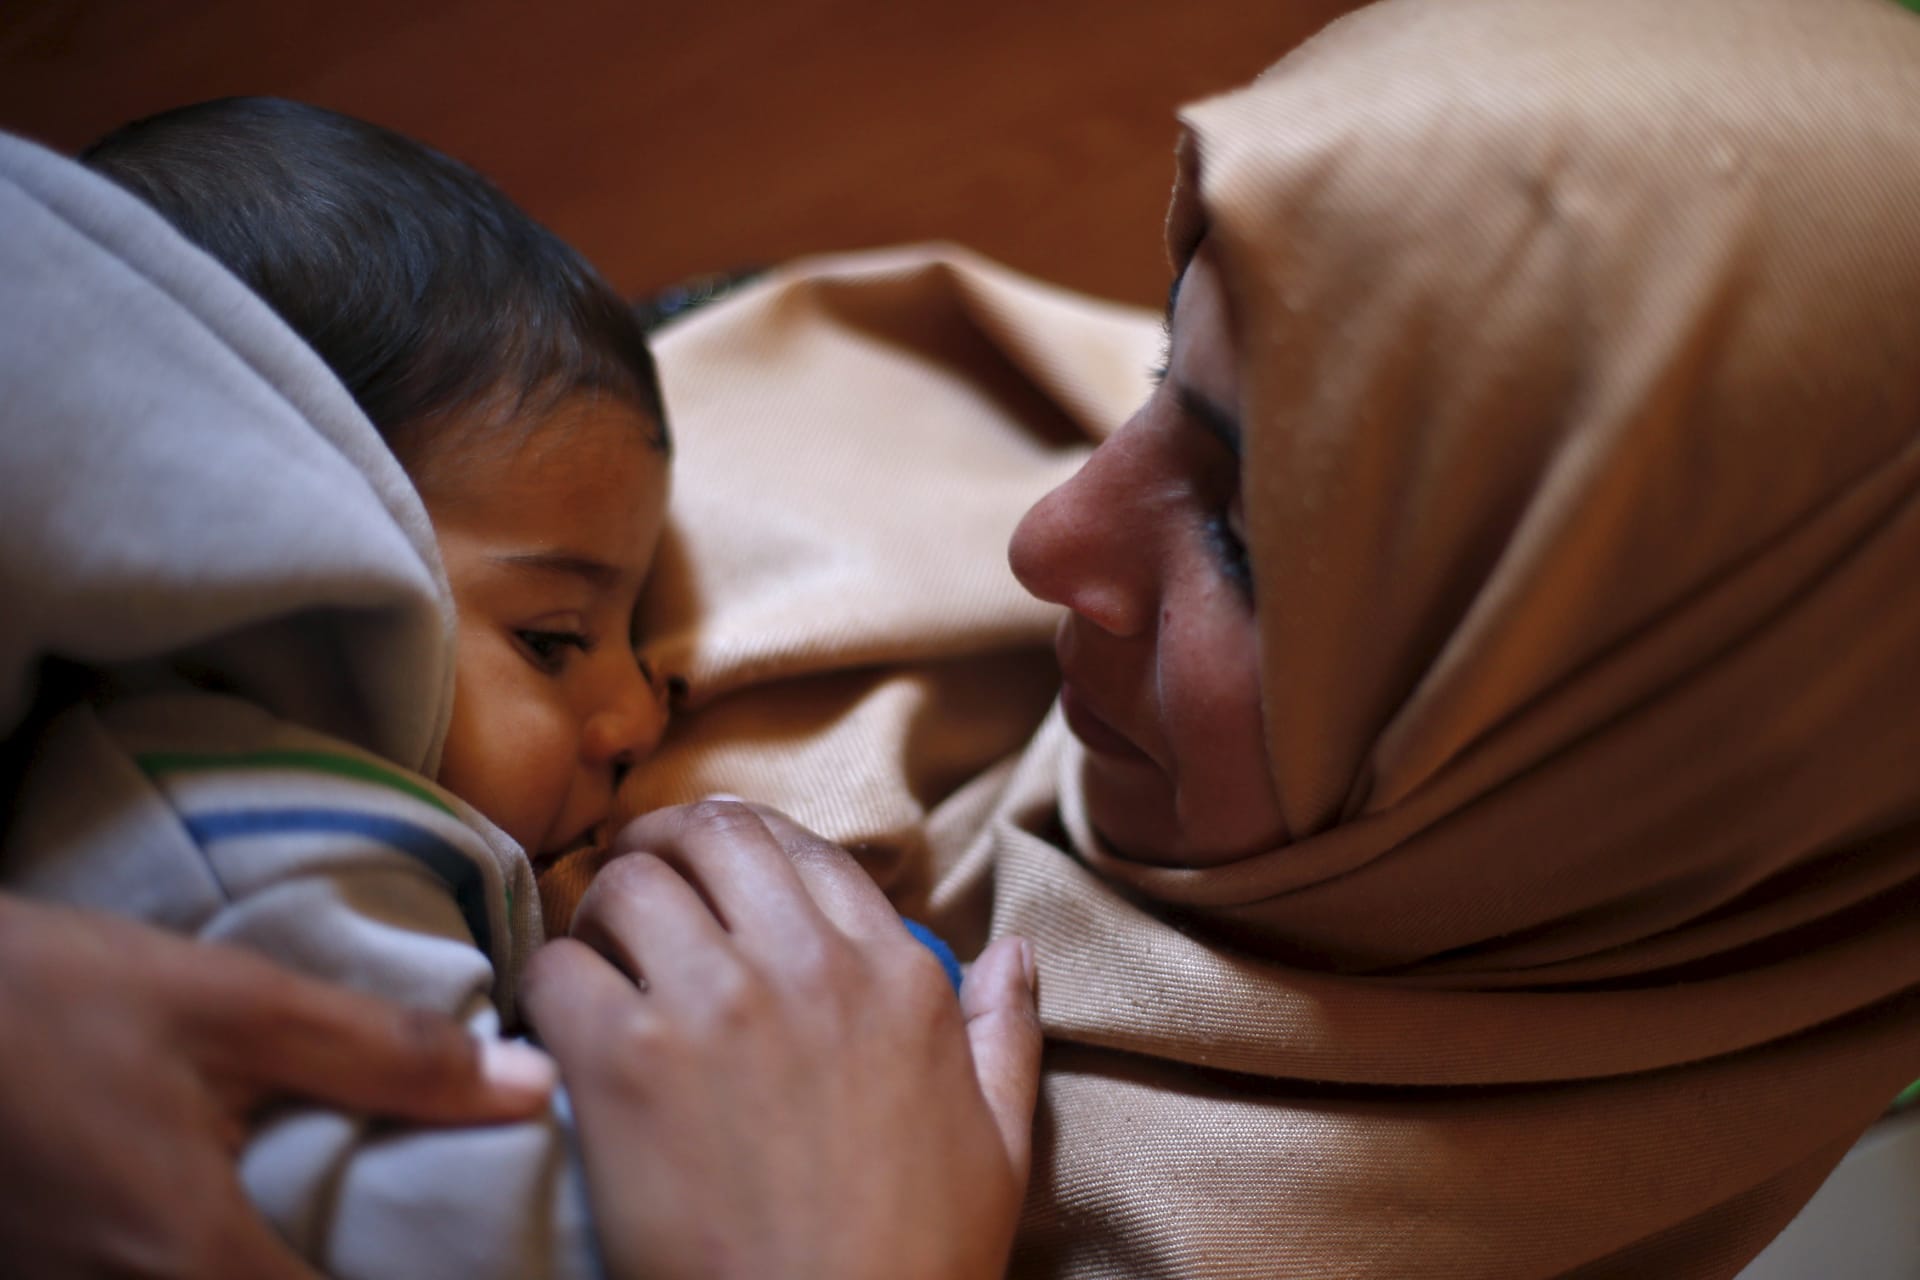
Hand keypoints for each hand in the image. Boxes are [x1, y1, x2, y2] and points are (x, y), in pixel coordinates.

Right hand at [0, 893, 554, 1277]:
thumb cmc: (43, 997)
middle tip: (447, 1237)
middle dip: (369, 1274)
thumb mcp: (230, 1002)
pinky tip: (270, 1218)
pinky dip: (239, 1259)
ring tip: (376, 1227)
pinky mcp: (45, 1275)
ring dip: (297, 1266)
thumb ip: (386, 1053)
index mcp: (187, 1261)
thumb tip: (533, 1089)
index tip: (497, 1263)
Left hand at [521, 800, 1042, 1279]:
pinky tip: (559, 1024)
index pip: (802, 845)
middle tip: (635, 876)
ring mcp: (714, 1004)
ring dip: (601, 910)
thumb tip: (1016, 952)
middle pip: (711, 834)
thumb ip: (1005, 1033)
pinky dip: (547, 983)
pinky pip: (557, 968)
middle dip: (663, 842)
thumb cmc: (918, 1257)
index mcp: (895, 974)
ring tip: (595, 953)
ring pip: (626, 884)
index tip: (708, 866)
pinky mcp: (624, 1062)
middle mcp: (806, 965)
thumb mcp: (999, 1142)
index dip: (741, 843)